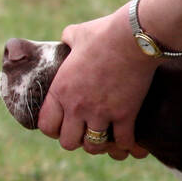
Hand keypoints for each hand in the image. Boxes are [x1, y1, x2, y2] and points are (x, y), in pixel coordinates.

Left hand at [36, 7, 156, 159]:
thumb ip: (67, 40)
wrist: (134, 37)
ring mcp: (101, 112)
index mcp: (60, 89)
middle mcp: (76, 106)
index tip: (63, 125)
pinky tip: (128, 141)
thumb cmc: (104, 33)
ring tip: (105, 137)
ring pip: (93, 147)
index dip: (54, 129)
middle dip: (76, 140)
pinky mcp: (125, 114)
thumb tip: (67, 38)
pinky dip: (126, 145)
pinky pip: (122, 142)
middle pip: (68, 143)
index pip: (47, 126)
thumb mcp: (76, 34)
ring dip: (100, 144)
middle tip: (85, 131)